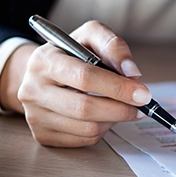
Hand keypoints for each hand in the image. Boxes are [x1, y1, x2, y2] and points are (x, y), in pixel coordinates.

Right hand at [4, 21, 150, 146]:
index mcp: (43, 61)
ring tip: (122, 108)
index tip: (143, 94)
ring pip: (87, 128)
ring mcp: (34, 116)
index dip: (118, 87)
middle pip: (85, 108)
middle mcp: (32, 90)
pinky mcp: (42, 135)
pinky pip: (83, 140)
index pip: (84, 78)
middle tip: (141, 107)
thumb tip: (132, 72)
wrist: (43, 73)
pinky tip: (105, 117)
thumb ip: (113, 45)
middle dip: (120, 109)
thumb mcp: (91, 36)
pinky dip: (102, 130)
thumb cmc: (72, 53)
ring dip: (114, 120)